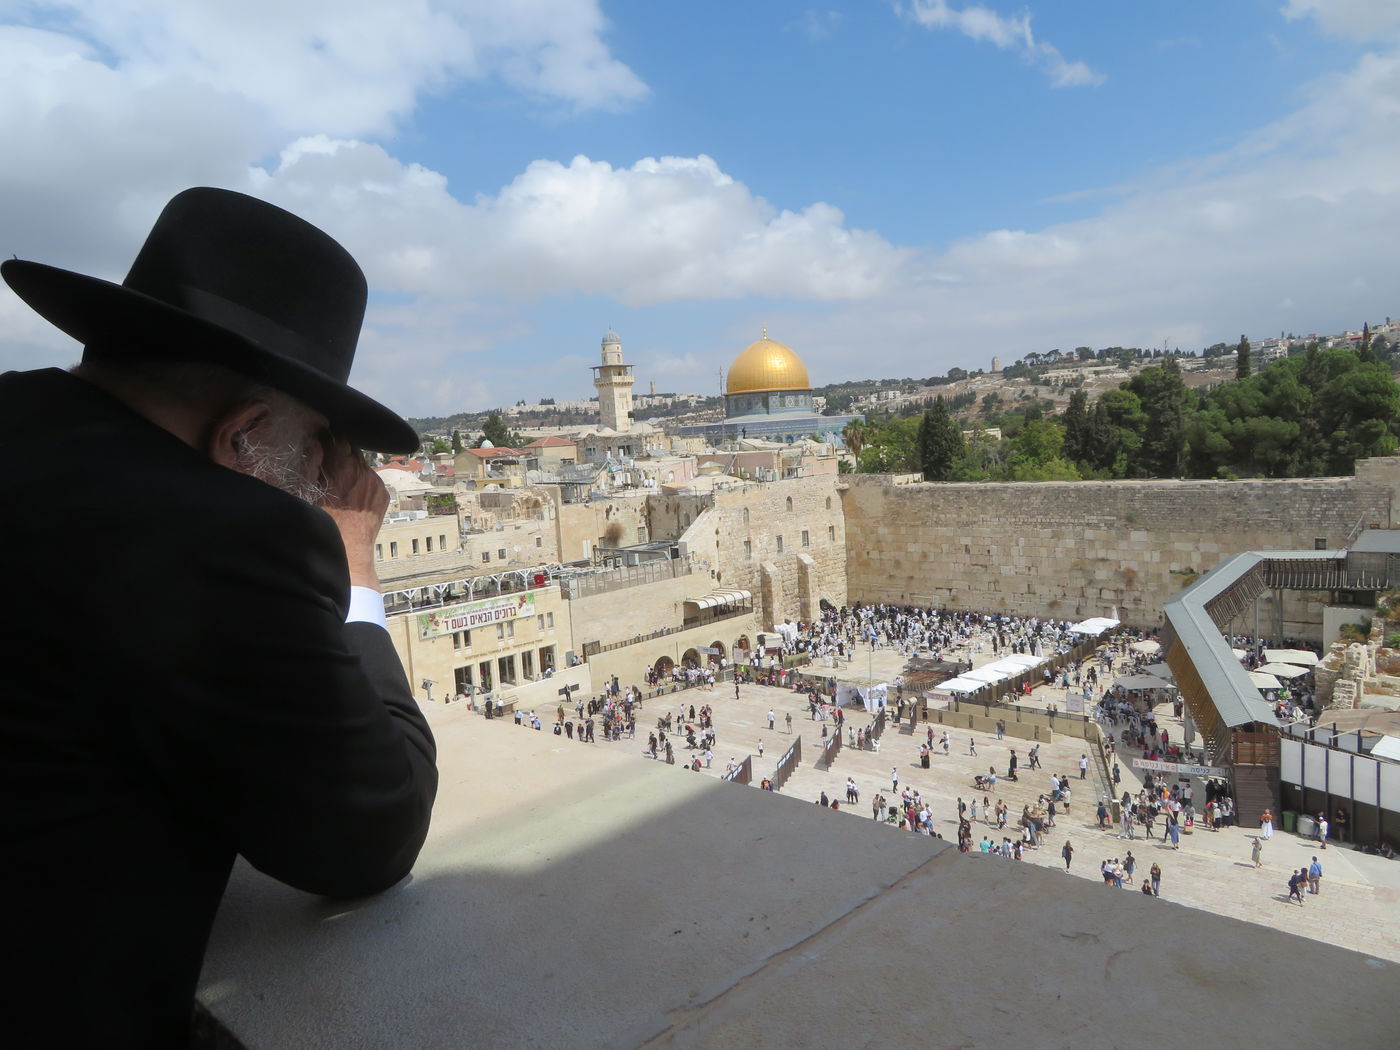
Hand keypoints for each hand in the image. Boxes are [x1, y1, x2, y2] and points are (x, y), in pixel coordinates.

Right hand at [317, 439, 387, 588]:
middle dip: (339, 450)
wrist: (351, 551)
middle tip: (329, 459)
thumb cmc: (324, 525)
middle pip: (349, 447)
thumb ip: (312, 466)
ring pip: (361, 463)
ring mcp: (376, 481)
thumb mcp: (309, 493)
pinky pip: (371, 478)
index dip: (324, 438)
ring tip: (341, 482)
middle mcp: (362, 470)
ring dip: (351, 466)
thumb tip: (314, 445)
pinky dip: (362, 481)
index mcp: (342, 467)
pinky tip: (353, 495)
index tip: (318, 439)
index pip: (333, 438)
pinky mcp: (383, 493)